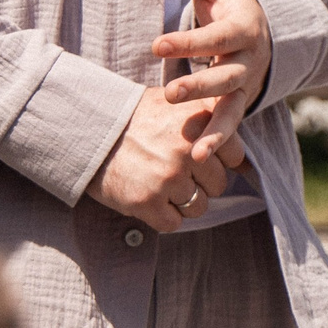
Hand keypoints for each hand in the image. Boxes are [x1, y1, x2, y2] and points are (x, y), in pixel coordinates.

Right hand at [89, 85, 248, 232]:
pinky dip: (162, 217)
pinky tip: (147, 198)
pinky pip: (174, 223)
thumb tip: (241, 157)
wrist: (86, 130)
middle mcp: (188, 150)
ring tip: (159, 184)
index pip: (235, 155)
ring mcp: (169, 178)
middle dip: (199, 182)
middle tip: (171, 170)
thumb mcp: (174, 104)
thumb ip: (208, 120)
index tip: (199, 157)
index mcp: (199, 121)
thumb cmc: (133, 118)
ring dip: (182, 202)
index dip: (218, 160)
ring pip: (198, 207)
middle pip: (218, 184)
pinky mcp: (148, 202)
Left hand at [149, 0, 271, 163]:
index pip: (216, 37)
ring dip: (215, 129)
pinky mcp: (240, 102)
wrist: (265, 25)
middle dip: (200, 87)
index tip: (157, 45)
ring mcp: (247, 85)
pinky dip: (217, 140)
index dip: (188, 42)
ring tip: (195, 149)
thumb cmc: (230, 1)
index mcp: (244, 28)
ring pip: (233, 109)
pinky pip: (230, 123)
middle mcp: (250, 60)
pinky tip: (198, 156)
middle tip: (172, 93)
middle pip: (226, 77)